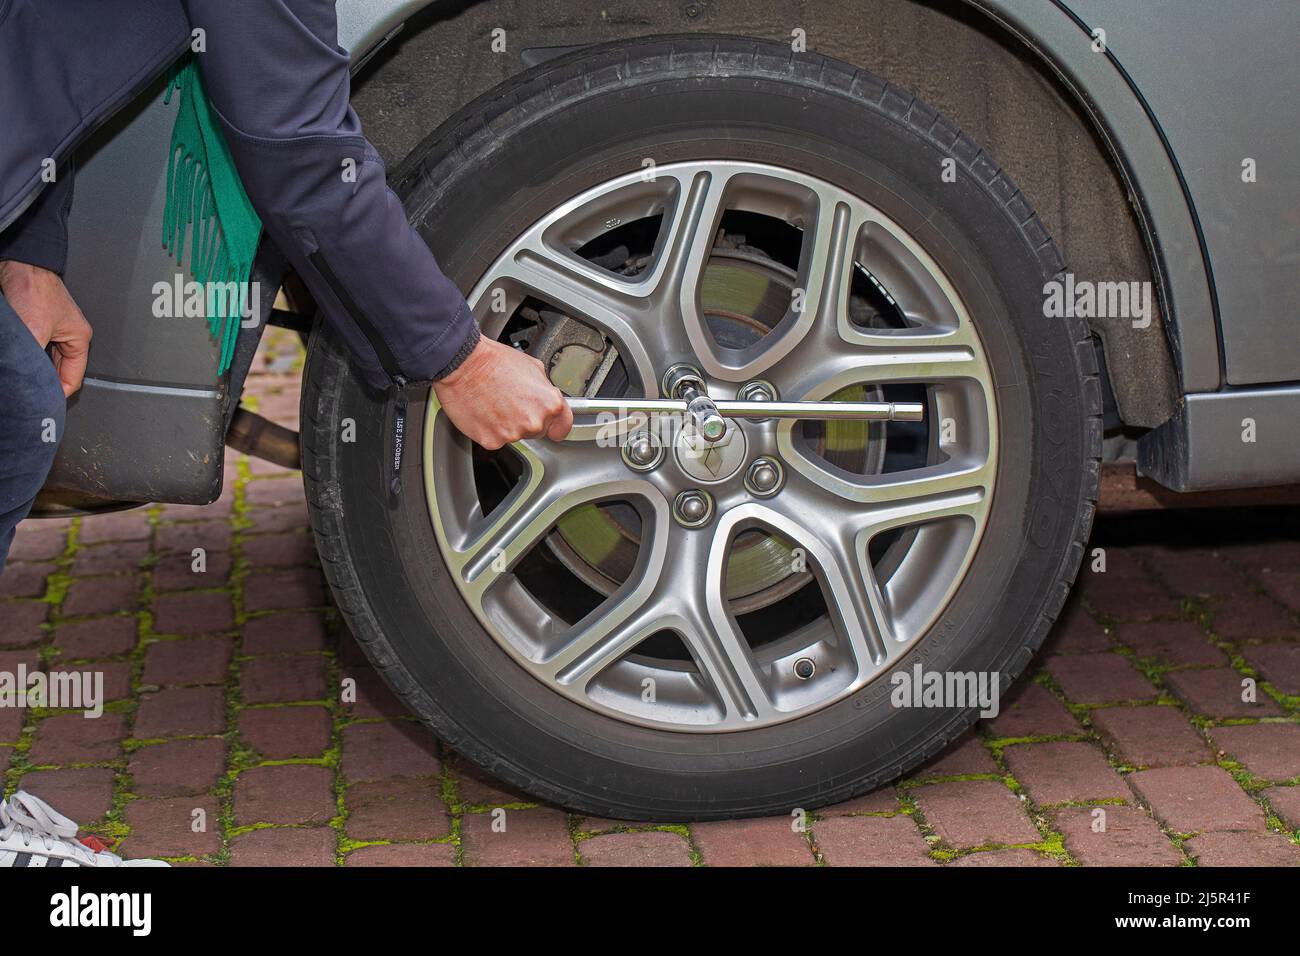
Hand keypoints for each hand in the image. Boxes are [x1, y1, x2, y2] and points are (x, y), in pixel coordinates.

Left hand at [0, 260, 91, 396]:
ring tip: (21, 375)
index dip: (55, 393)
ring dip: (33, 368)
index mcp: (79, 339)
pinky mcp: (35, 323)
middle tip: (28, 391)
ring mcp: (52, 329)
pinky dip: (26, 357)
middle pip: (58, 372)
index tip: (39, 401)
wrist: (19, 262)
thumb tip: (29, 383)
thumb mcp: (34, 332)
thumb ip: (35, 361)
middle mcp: (68, 336)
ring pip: (44, 361)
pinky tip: (16, 360)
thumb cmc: (34, 288)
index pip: (72, 380)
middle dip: (44, 381)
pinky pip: (33, 350)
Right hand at [432, 336, 572, 448]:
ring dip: (507, 424)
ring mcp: (513, 433)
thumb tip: (546, 397)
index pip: (563, 426)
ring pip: (515, 435)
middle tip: (510, 401)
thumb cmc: (494, 361)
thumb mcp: (532, 366)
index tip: (553, 427)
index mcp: (549, 404)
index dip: (557, 425)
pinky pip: (495, 439)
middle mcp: (534, 422)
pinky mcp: (492, 441)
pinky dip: (489, 429)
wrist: (464, 364)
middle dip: (526, 419)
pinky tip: (485, 411)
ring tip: (494, 402)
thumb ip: (544, 388)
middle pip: (537, 430)